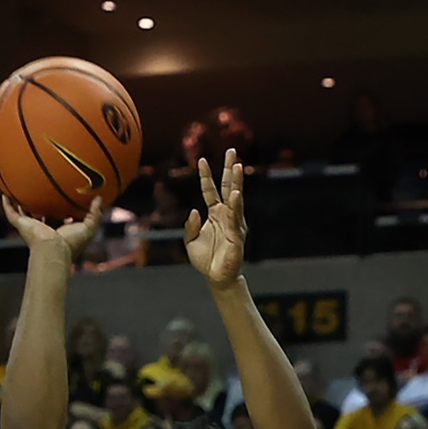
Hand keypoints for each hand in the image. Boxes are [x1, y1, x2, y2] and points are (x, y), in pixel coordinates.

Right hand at [1, 195, 103, 259]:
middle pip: (39, 215)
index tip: (64, 199)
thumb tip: (100, 198)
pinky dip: (6, 204)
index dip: (61, 210)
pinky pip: (10, 213)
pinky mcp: (21, 225)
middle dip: (40, 206)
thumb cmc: (70, 244)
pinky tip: (4, 194)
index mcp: (57, 231)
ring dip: (20, 203)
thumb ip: (95, 213)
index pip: (58, 218)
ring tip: (17, 190)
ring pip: (23, 213)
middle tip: (40, 192)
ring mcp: (30, 226)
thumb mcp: (89, 227)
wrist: (53, 249)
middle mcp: (42, 228)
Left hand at [185, 151, 247, 289]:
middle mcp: (225, 215)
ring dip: (235, 182)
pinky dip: (234, 205)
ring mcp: (233, 223)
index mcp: (214, 214)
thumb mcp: (190, 241)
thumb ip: (190, 226)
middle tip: (232, 151)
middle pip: (227, 187)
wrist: (216, 277)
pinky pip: (234, 217)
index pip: (210, 190)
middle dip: (229, 169)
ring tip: (237, 166)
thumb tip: (194, 211)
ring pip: (235, 198)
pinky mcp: (236, 234)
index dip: (206, 176)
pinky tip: (234, 193)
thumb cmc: (205, 259)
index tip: (201, 160)